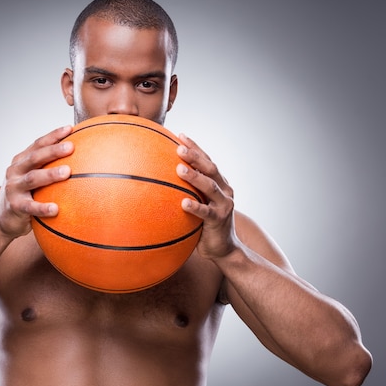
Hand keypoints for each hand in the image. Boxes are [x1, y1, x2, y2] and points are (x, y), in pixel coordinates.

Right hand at [0, 125, 73, 237]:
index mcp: (22, 161)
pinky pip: (31, 207)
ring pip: (33, 178)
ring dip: (50, 174)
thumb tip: (82, 160)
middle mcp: (15, 171)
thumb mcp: (34, 179)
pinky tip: (56, 209)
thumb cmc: (26, 196)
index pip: (38, 144)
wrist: (2, 220)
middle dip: (53, 151)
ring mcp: (13, 188)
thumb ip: (49, 168)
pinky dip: (43, 207)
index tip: (70, 128)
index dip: (53, 135)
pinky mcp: (15, 206)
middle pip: (35, 157)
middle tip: (71, 147)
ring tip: (67, 172)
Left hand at [176, 133, 238, 259]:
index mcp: (220, 183)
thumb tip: (160, 179)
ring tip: (179, 169)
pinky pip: (206, 212)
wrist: (223, 249)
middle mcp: (224, 190)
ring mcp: (224, 205)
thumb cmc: (205, 224)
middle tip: (179, 148)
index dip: (195, 147)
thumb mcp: (199, 203)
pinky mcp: (219, 220)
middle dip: (195, 156)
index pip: (206, 160)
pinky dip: (195, 206)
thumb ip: (187, 190)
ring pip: (210, 187)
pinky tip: (183, 202)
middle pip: (210, 168)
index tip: (180, 135)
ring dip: (195, 177)